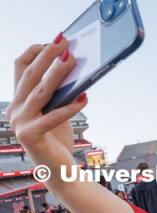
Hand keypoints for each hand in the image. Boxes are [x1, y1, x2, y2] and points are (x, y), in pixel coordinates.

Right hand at [6, 36, 87, 180]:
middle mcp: (15, 109)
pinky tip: (85, 98)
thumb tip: (75, 68)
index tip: (53, 41)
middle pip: (30, 75)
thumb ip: (59, 94)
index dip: (35, 51)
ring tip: (73, 60)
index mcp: (19, 100)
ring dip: (58, 73)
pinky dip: (70, 107)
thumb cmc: (59, 140)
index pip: (20, 67)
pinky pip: (53, 117)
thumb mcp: (58, 111)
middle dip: (48, 56)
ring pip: (40, 91)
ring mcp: (20, 122)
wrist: (60, 171)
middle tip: (65, 42)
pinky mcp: (30, 135)